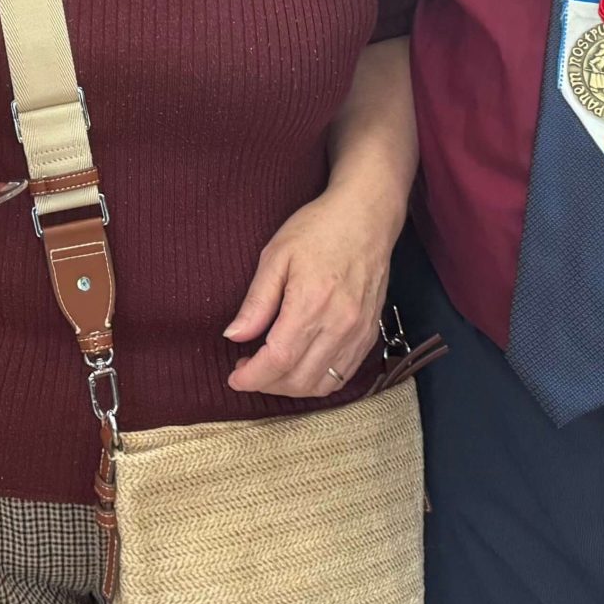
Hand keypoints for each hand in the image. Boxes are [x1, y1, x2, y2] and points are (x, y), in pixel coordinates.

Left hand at [223, 186, 398, 398]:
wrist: (366, 217)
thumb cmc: (319, 229)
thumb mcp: (276, 256)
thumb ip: (256, 301)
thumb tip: (234, 336)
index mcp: (311, 302)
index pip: (279, 359)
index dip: (253, 377)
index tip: (235, 378)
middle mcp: (339, 324)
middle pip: (299, 379)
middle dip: (267, 384)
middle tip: (247, 369)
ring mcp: (358, 332)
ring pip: (322, 384)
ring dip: (291, 387)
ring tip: (271, 370)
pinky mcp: (369, 334)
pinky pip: (342, 374)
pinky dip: (317, 381)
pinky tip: (300, 366)